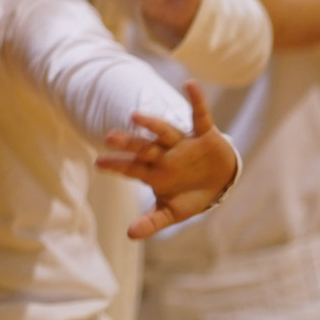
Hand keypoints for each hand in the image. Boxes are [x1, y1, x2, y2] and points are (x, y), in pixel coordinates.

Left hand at [97, 81, 238, 239]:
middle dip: (128, 143)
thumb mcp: (172, 211)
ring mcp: (183, 143)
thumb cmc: (191, 195)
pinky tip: (189, 84)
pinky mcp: (204, 134)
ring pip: (165, 131)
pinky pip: (200, 115)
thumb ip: (152, 221)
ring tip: (136, 115)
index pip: (131, 168)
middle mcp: (165, 154)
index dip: (116, 166)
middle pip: (143, 147)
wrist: (221, 183)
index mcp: (155, 172)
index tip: (97, 164)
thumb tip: (130, 235)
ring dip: (152, 124)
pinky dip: (196, 100)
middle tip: (108, 137)